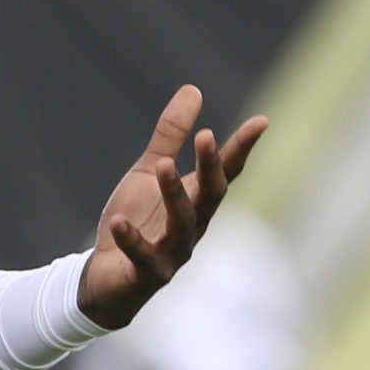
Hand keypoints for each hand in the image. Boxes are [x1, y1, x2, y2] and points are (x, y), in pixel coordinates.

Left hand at [78, 84, 267, 329]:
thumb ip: (169, 137)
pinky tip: (119, 222)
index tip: (261, 121)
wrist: (107, 280)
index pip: (226, 172)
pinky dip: (132, 240)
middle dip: (211, 168)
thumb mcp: (147, 172)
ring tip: (161, 166)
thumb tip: (193, 89)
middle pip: (210, 196)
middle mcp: (193, 226)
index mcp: (196, 201)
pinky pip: (143, 257)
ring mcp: (173, 253)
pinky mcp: (146, 275)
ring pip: (182, 224)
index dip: (242, 147)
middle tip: (206, 136)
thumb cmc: (137, 222)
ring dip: (173, 195)